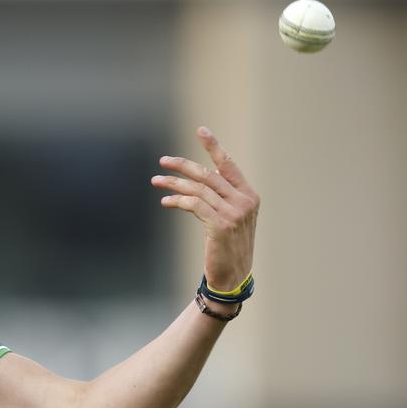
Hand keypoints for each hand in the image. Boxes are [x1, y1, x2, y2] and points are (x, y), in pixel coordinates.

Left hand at [151, 126, 258, 290]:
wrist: (232, 277)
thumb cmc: (228, 248)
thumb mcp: (230, 219)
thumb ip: (220, 199)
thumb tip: (195, 184)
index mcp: (249, 196)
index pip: (229, 166)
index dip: (214, 146)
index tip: (201, 130)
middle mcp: (244, 201)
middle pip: (208, 175)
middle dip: (183, 165)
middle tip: (163, 161)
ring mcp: (234, 212)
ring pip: (198, 189)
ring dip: (174, 184)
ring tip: (156, 181)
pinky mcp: (221, 225)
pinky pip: (194, 205)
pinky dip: (178, 200)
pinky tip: (165, 202)